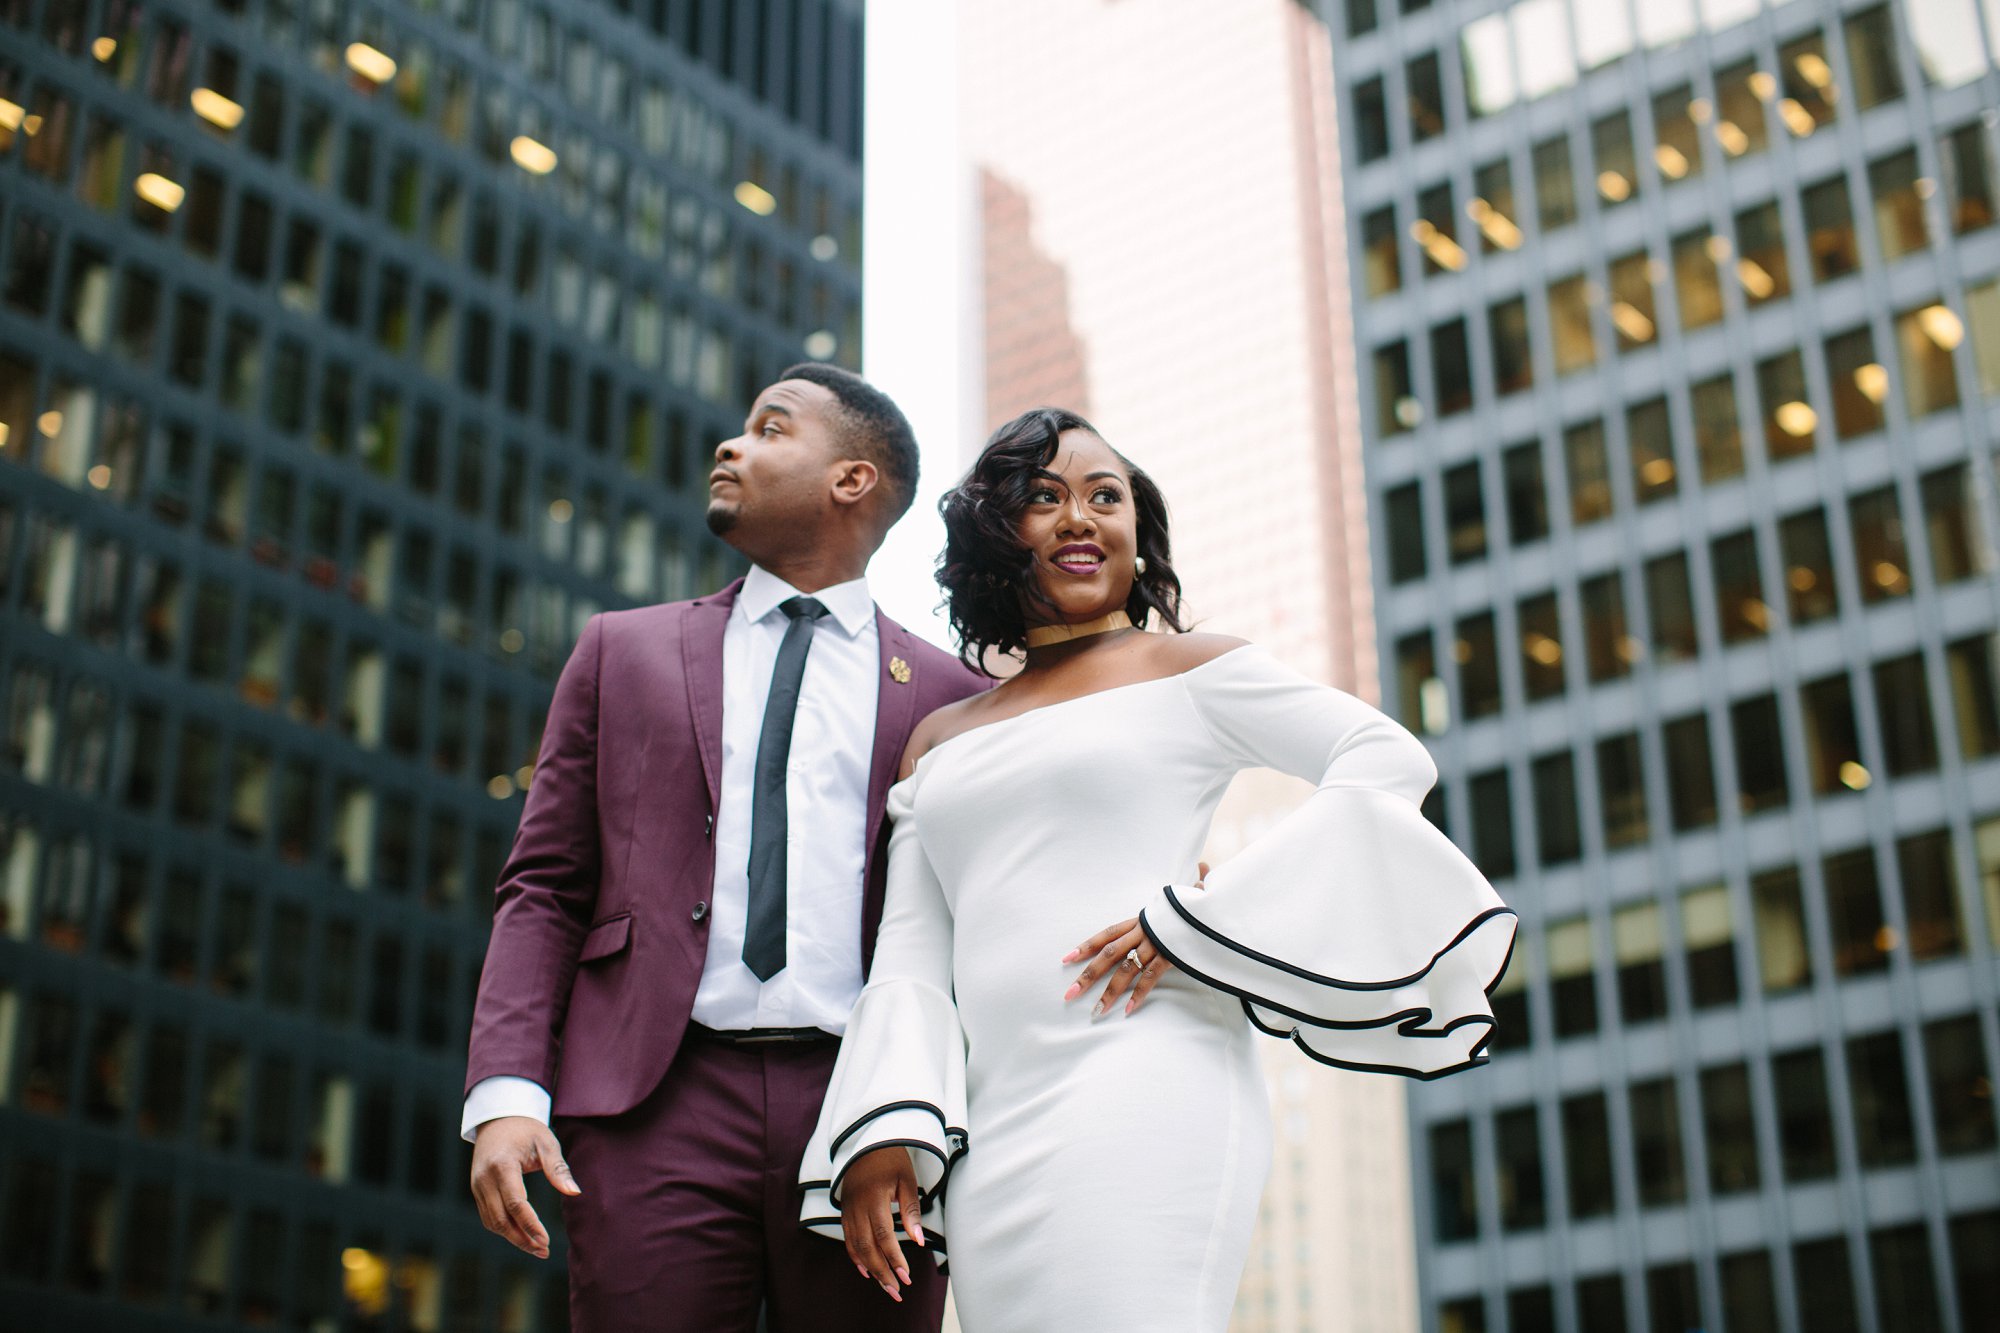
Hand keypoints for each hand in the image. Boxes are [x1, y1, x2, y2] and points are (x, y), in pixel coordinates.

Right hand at [470, 1116, 580, 1258]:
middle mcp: (484, 1178)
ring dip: (513, 1237)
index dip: (530, 1225)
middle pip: (501, 1219)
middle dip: (522, 1239)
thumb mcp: (546, 1143)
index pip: (515, 1203)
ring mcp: (477, 1185)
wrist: (497, 1118)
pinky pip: (488, 1216)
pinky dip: (504, 1228)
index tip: (546, 1241)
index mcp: (502, 1165)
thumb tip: (574, 1192)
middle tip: (544, 1251)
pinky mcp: (476, 1190)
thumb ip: (558, 1168)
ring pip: (492, 1222)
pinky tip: (522, 1235)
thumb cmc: (526, 1130)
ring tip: (536, 1248)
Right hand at [840, 1145, 924, 1301]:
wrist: (866, 1142)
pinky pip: (848, 1239)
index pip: (884, 1236)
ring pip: (856, 1247)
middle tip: (896, 1291)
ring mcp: (848, 1210)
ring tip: (885, 1286)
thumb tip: (918, 1241)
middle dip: (882, 1272)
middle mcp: (857, 1207)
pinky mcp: (844, 1211)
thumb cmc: (892, 1159)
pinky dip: (856, 1257)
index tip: (906, 1277)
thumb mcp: (907, 1180)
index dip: (894, 1258)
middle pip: (868, 1247)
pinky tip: (866, 1271)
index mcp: (874, 1197)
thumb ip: (911, 1211)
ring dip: (870, 1269)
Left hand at [1060, 863, 1204, 1017]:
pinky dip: (1139, 994)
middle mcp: (1143, 931)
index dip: (1086, 945)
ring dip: (1110, 992)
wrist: (1218, 903)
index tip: (1066, 959)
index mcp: (1141, 919)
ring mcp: (1156, 944)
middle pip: (1108, 954)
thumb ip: (1187, 887)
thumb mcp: (1186, 895)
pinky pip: (1151, 977)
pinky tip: (1128, 1011)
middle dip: (1088, 974)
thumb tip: (1203, 868)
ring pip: (1126, 970)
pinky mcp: (1171, 954)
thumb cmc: (1198, 904)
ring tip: (1096, 1011)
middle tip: (1069, 994)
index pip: (1107, 933)